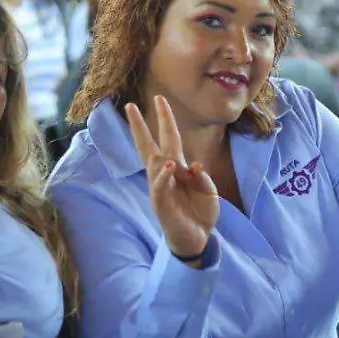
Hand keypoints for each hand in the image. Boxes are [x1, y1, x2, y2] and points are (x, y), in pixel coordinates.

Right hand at [127, 96, 218, 261]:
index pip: (168, 138)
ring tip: (146, 130)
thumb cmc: (200, 212)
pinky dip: (164, 177)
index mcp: (177, 167)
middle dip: (139, 126)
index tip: (160, 99)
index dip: (165, 119)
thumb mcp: (208, 190)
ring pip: (152, 164)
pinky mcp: (160, 203)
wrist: (198, 238)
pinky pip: (160, 187)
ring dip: (151, 148)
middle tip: (130, 106)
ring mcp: (160, 188)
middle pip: (148, 146)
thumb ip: (202, 176)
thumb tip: (195, 166)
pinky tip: (170, 167)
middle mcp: (165, 174)